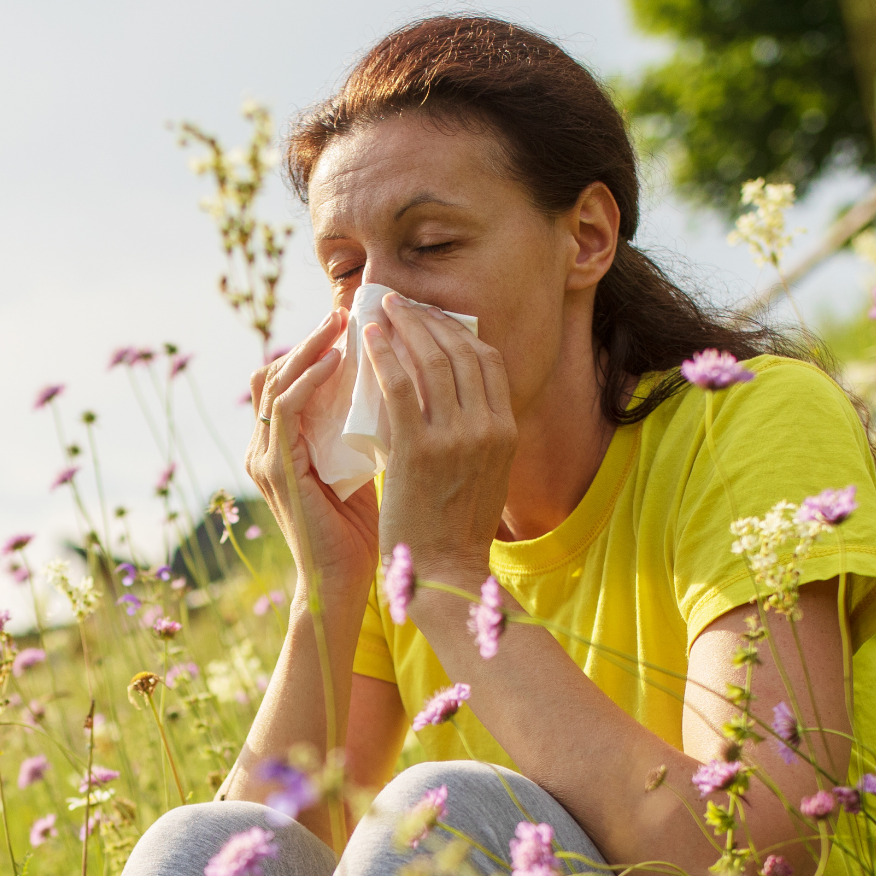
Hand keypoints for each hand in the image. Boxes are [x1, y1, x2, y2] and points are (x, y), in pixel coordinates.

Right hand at [245, 307, 379, 600]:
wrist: (347, 584)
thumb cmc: (367, 531)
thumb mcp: (368, 467)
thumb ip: (370, 430)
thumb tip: (407, 388)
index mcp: (284, 447)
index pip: (290, 379)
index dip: (317, 347)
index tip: (360, 323)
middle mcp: (264, 447)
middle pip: (274, 370)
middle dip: (313, 337)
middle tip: (351, 310)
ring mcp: (264, 458)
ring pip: (275, 380)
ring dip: (310, 346)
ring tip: (344, 322)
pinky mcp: (273, 470)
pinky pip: (284, 408)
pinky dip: (309, 378)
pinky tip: (338, 361)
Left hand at [364, 292, 516, 591]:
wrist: (443, 572)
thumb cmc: (455, 529)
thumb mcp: (484, 475)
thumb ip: (475, 436)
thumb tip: (447, 399)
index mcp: (506, 432)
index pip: (487, 362)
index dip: (459, 332)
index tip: (433, 319)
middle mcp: (487, 428)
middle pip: (461, 352)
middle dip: (429, 320)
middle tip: (401, 304)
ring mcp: (454, 438)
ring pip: (431, 361)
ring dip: (405, 327)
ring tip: (382, 310)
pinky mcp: (417, 450)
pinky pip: (398, 387)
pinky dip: (383, 355)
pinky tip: (368, 340)